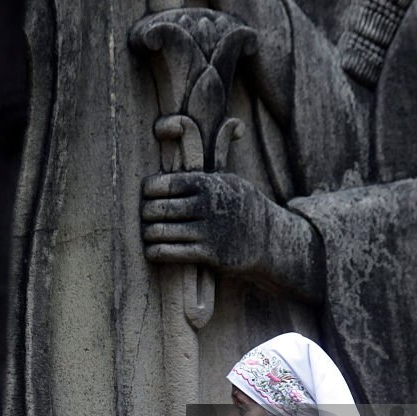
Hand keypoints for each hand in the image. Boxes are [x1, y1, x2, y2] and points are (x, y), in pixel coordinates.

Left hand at [141, 171, 322, 298]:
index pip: (166, 183)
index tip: (147, 195)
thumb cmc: (244, 208)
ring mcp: (209, 231)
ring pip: (162, 232)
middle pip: (160, 208)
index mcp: (210, 184)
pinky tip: (151, 251)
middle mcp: (208, 206)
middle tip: (144, 217)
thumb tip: (181, 161)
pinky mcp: (210, 254)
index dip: (149, 190)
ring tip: (147, 234)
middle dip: (146, 214)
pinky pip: (172, 252)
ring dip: (148, 234)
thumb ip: (204, 175)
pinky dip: (156, 252)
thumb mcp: (230, 182)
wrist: (272, 239)